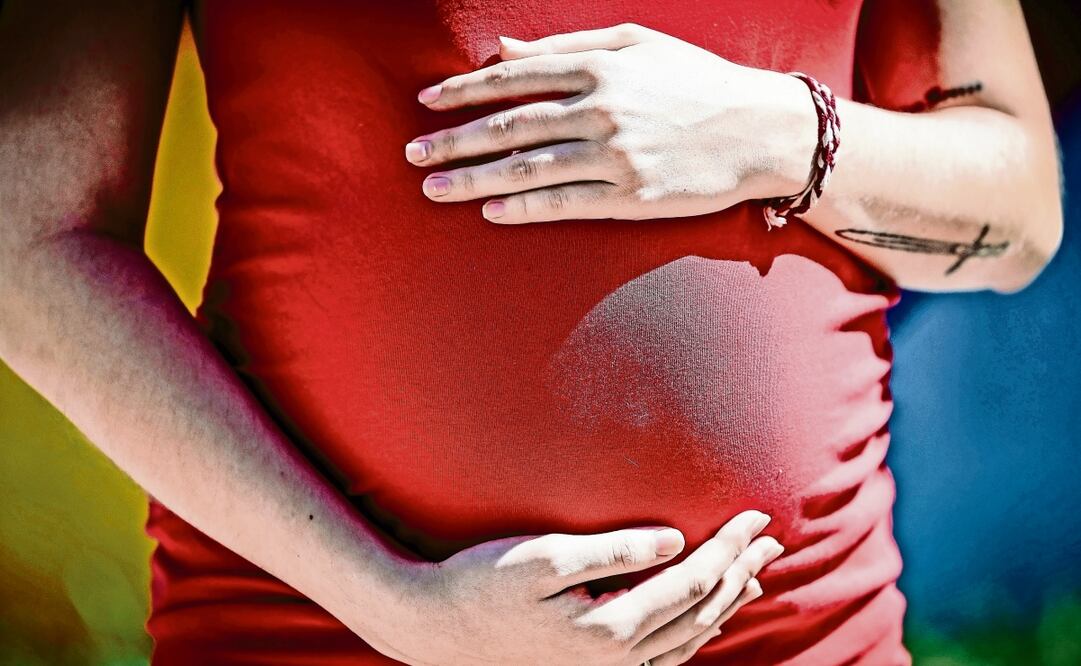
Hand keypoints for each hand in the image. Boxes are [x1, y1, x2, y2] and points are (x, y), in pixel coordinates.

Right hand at [364, 510, 782, 664]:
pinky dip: (695, 634)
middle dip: (739, 572)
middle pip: (701, 611)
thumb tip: (674, 539)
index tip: (756, 516)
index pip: (692, 580)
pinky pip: (665, 658)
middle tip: (772, 540)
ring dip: (725, 604)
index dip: (729, 546)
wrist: (435, 629)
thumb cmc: (482, 584)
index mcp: (610, 629)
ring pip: (689, 639)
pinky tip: (703, 620)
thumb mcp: (544, 558)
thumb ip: (614, 551)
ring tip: (754, 578)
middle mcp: (618, 661)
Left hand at [404, 23, 816, 224]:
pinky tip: (491, 212)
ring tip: (434, 188)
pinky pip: (566, 203)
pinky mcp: (633, 196)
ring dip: (475, 180)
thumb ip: (568, 48)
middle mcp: (603, 110)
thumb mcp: (637, 45)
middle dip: (454, 140)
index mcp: (600, 67)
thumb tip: (503, 50)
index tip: (425, 103)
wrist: (763, 129)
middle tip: (412, 153)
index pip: (514, 78)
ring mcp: (617, 156)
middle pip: (510, 125)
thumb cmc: (698, 81)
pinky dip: (525, 208)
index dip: (464, 91)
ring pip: (529, 168)